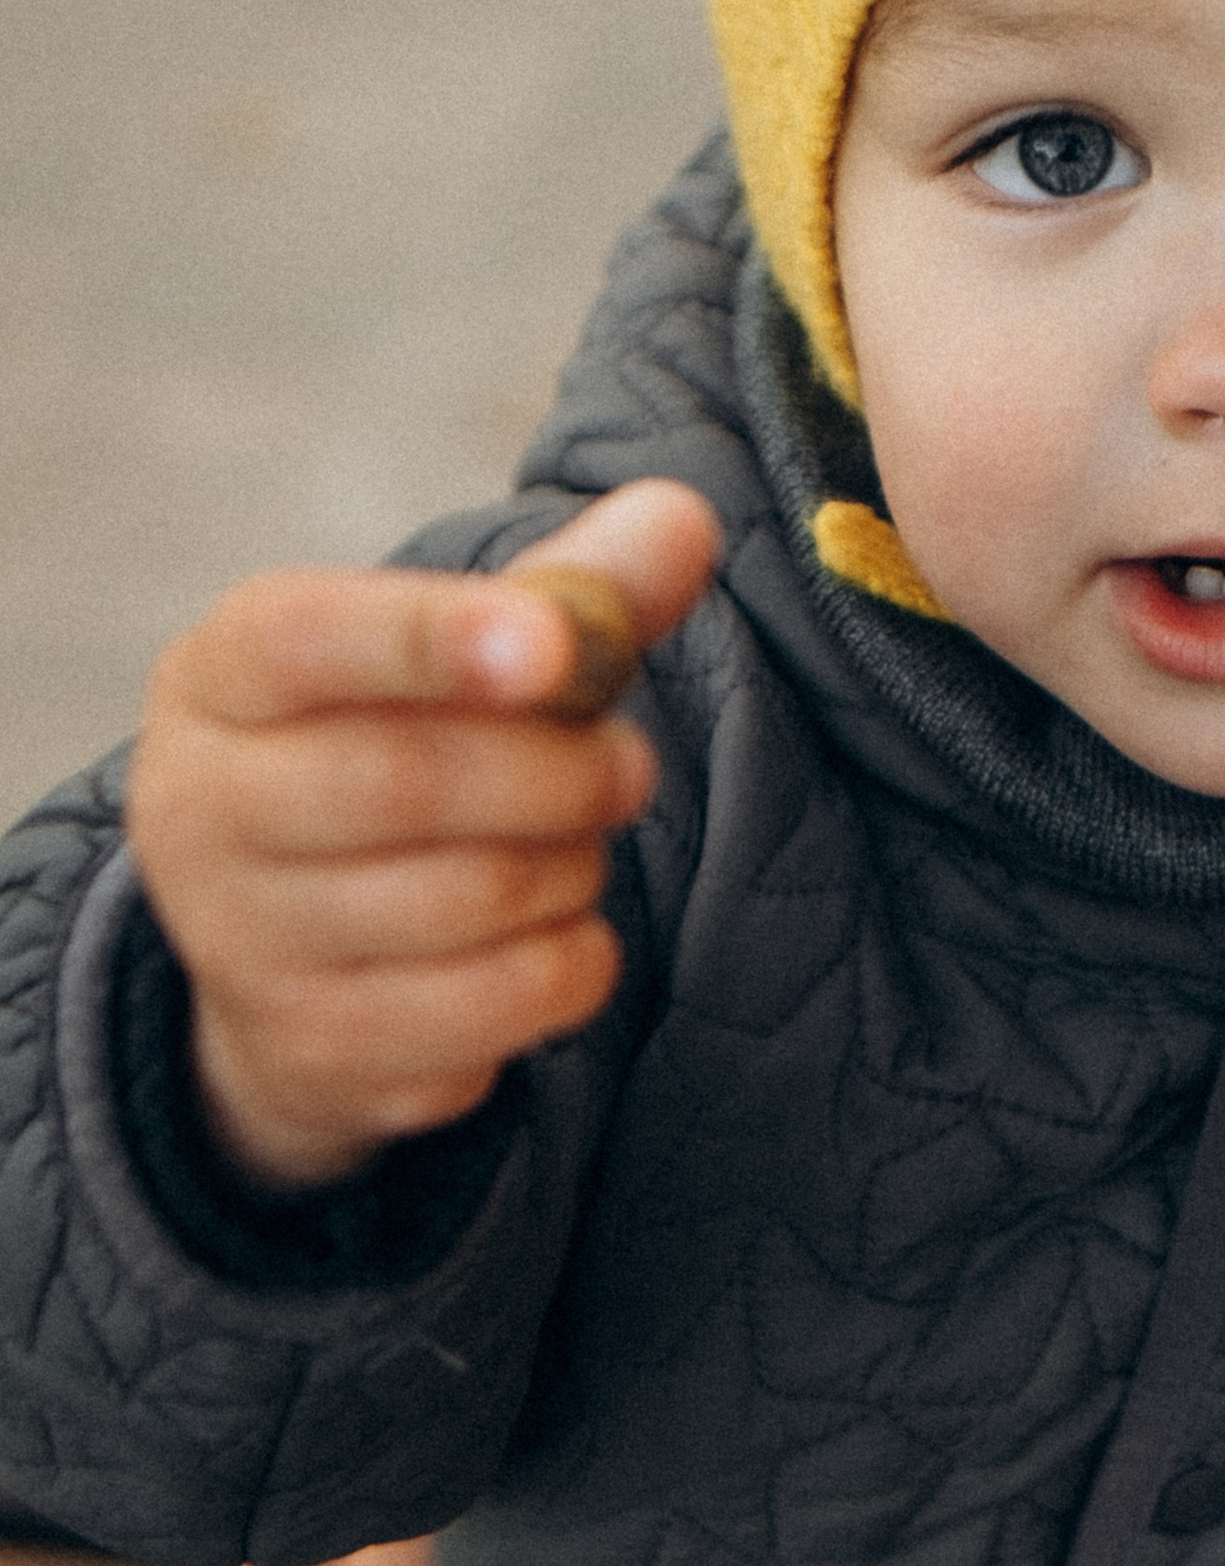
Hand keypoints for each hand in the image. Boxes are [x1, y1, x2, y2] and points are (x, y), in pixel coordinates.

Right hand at [124, 480, 719, 1186]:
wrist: (291, 948)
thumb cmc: (394, 753)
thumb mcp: (458, 660)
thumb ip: (572, 587)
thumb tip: (685, 516)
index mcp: (221, 676)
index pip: (308, 639)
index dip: (436, 636)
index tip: (555, 644)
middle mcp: (199, 808)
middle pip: (407, 780)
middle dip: (560, 773)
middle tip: (630, 768)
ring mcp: (241, 943)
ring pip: (463, 901)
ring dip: (570, 869)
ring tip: (577, 846)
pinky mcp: (312, 1048)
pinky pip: (491, 1009)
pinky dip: (568, 964)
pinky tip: (557, 932)